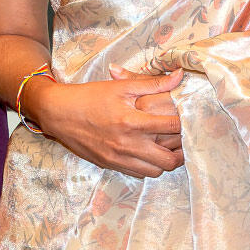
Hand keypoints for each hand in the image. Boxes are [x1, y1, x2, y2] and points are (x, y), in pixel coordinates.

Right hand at [22, 69, 185, 177]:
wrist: (58, 113)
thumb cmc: (90, 97)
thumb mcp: (122, 87)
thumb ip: (154, 84)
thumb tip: (179, 76)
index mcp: (132, 122)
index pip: (172, 127)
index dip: (186, 124)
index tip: (191, 119)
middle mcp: (127, 144)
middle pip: (168, 160)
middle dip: (180, 151)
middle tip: (183, 140)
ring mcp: (118, 158)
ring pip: (154, 171)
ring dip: (165, 161)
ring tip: (168, 148)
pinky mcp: (110, 165)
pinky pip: (138, 173)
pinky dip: (148, 166)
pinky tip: (149, 153)